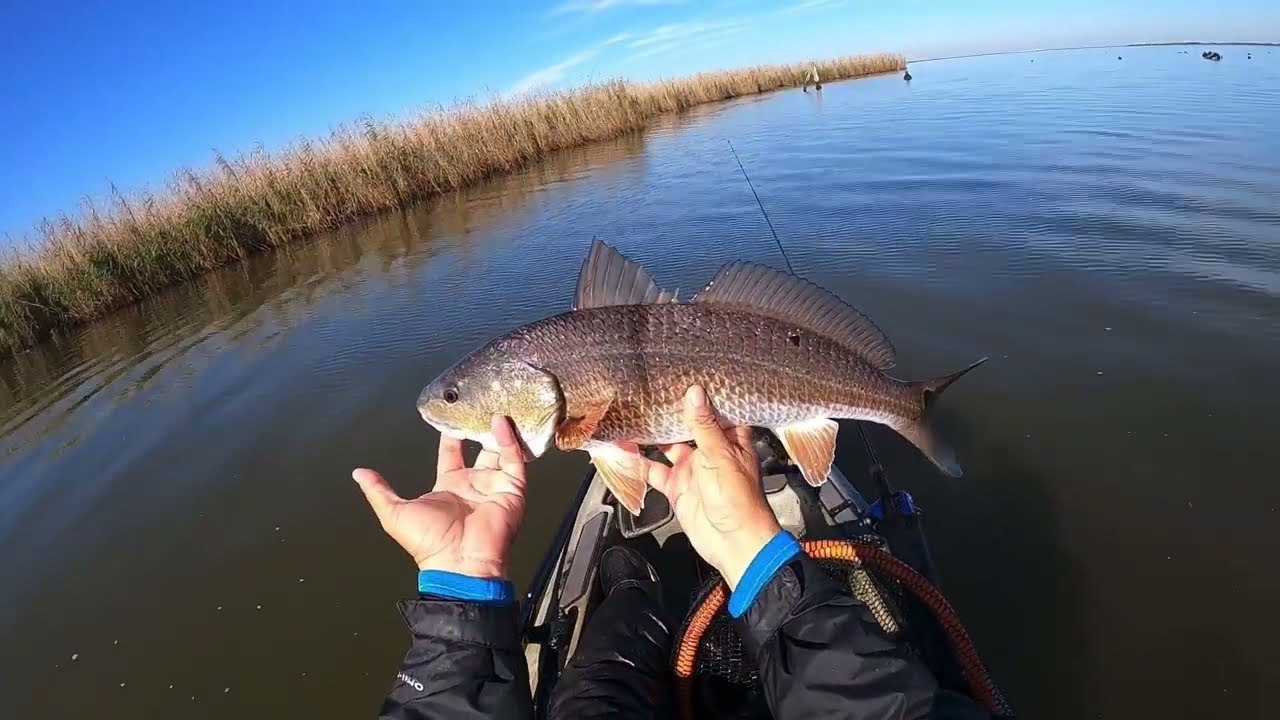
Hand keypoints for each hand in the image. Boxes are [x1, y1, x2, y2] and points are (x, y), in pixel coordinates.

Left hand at [353, 416, 526, 578]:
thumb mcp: (394, 513)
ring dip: (496, 429)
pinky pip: (514, 459)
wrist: (460, 562)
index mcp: (448, 485)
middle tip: (475, 404)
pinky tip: (501, 421)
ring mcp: (494, 485)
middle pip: (479, 448)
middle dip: (478, 428)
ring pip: (499, 450)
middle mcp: (473, 483)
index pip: (451, 452)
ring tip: (493, 405)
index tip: (449, 412)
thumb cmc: (427, 542)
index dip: (450, 434)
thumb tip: (358, 473)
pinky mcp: (512, 488)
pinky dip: (510, 440)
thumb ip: (379, 490)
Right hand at [647, 386, 781, 589]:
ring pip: (666, 446)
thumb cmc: (739, 500)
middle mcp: (710, 451)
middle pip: (686, 426)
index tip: (678, 376)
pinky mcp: (678, 487)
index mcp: (729, 439)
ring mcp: (693, 469)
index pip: (713, 410)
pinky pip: (654, 472)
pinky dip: (638, 464)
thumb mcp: (719, 456)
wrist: (733, 542)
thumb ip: (703, 425)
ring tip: (629, 416)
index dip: (698, 395)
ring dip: (649, 436)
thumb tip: (694, 392)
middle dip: (667, 413)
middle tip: (645, 392)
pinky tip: (622, 452)